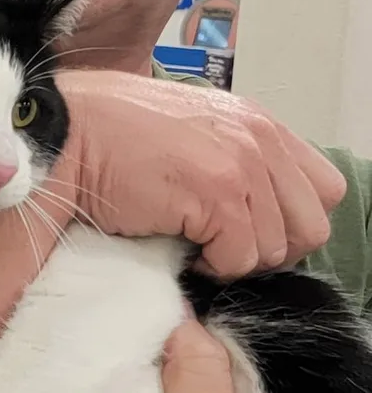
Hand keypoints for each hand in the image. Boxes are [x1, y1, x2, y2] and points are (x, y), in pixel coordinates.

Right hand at [58, 72, 345, 276]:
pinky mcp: (216, 195)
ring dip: (234, 260)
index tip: (246, 233)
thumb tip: (255, 214)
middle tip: (220, 247)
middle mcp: (262, 141)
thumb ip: (235, 161)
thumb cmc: (114, 138)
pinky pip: (237, 259)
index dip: (289, 223)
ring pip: (274, 250)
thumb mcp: (193, 136)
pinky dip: (210, 267)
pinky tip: (179, 246)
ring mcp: (242, 167)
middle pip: (310, 227)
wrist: (69, 135)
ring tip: (193, 244)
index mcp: (261, 125)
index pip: (323, 191)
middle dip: (268, 249)